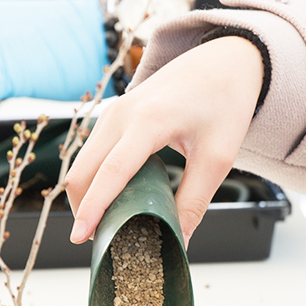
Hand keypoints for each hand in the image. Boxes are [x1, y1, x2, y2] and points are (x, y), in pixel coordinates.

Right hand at [64, 36, 264, 246]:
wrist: (224, 61)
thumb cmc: (225, 102)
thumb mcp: (218, 156)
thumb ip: (195, 200)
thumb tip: (179, 240)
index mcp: (149, 120)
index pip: (111, 171)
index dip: (93, 207)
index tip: (80, 236)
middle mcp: (121, 113)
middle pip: (84, 171)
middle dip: (85, 209)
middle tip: (102, 244)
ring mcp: (113, 112)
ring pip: (83, 164)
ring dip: (89, 196)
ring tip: (111, 228)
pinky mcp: (114, 116)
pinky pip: (93, 154)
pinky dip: (96, 180)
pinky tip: (117, 202)